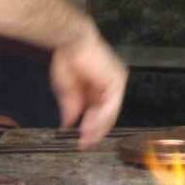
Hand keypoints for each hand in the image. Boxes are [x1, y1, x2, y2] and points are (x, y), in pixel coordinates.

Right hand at [49, 28, 127, 148]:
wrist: (71, 40)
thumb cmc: (68, 58)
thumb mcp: (67, 88)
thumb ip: (71, 106)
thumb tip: (68, 123)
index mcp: (102, 86)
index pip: (101, 112)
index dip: (92, 127)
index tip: (82, 140)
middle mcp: (112, 86)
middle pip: (107, 115)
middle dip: (95, 132)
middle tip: (84, 144)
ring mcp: (116, 84)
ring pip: (109, 113)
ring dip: (96, 128)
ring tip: (85, 140)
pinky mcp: (117, 82)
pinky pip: (109, 106)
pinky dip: (99, 119)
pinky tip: (89, 128)